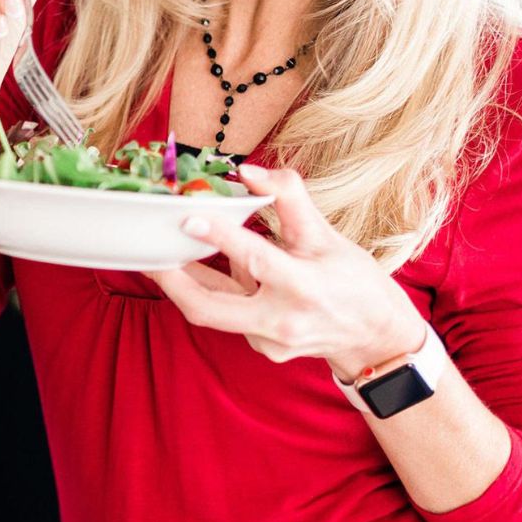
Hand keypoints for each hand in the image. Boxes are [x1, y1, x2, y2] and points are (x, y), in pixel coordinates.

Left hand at [144, 163, 428, 382]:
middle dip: (172, 282)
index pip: (255, 259)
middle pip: (209, 308)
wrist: (375, 337)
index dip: (219, 236)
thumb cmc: (354, 280)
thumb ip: (290, 199)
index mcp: (303, 287)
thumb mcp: (327, 235)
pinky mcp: (263, 350)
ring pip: (214, 312)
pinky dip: (219, 293)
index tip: (188, 215)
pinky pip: (230, 317)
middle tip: (146, 253)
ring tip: (162, 255)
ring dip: (187, 284)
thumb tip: (249, 171)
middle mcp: (281, 321)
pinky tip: (213, 273)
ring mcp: (269, 342)